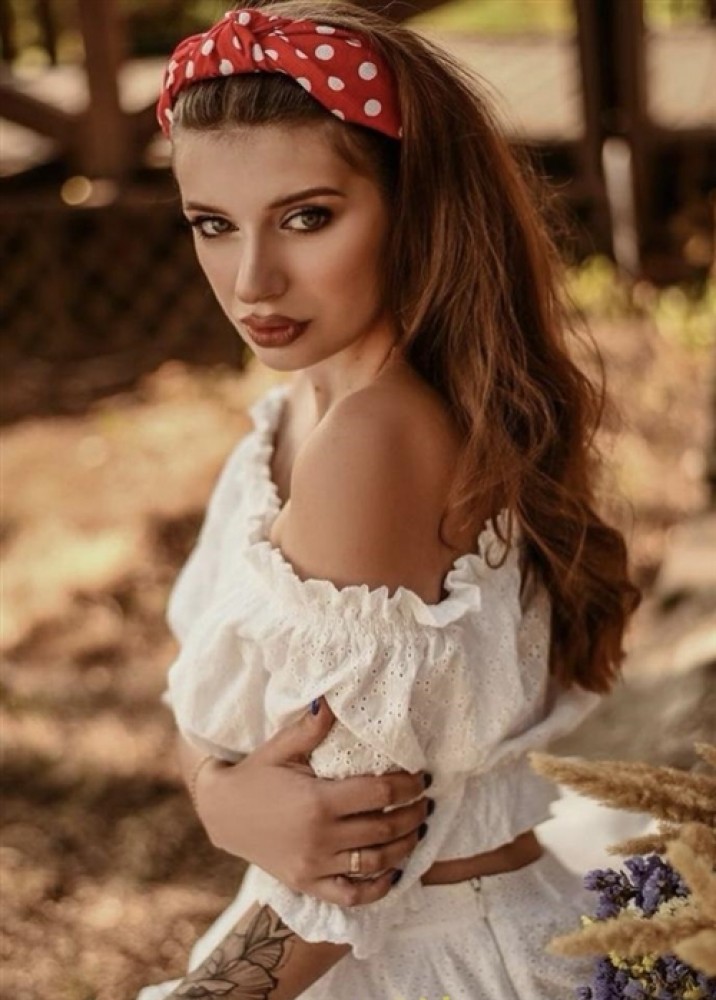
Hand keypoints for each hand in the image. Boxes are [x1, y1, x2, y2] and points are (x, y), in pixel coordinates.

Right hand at [194, 699, 431, 906]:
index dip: (407, 785)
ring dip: (405, 847)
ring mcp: (314, 866)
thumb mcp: (281, 748)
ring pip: (375, 863)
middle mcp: (319, 838)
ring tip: (417, 830)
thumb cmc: (256, 775)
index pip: (379, 793)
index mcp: (317, 801)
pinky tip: (394, 871)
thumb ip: (312, 728)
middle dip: (413, 814)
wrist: (222, 813)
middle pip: (384, 829)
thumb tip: (332, 698)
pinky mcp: (307, 884)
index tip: (421, 777)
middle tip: (426, 802)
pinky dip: (378, 888)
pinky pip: (352, 896)